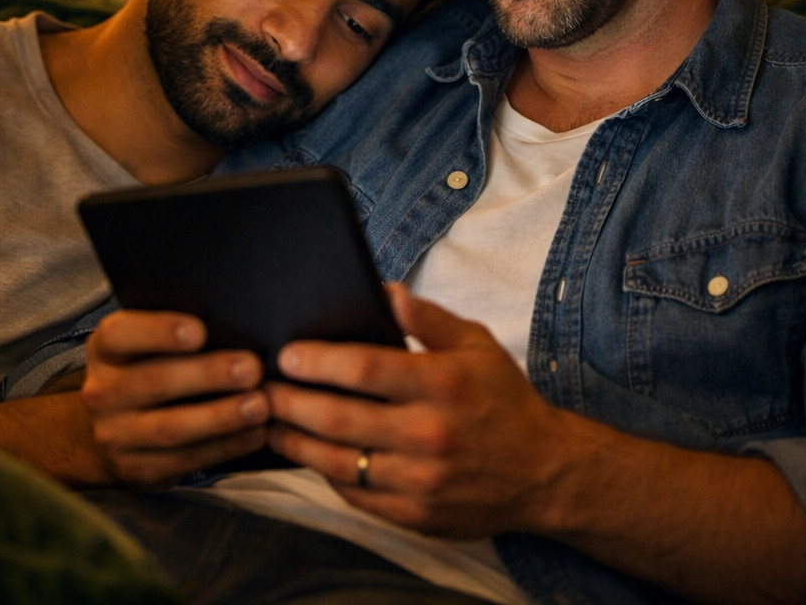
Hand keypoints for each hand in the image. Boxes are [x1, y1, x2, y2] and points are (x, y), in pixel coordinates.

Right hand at [82, 310, 269, 486]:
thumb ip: (179, 331)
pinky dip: (225, 446)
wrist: (116, 427)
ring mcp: (114, 435)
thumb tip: (236, 321)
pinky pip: (185, 460)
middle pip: (155, 382)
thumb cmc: (150, 366)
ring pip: (171, 428)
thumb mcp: (147, 343)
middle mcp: (102, 392)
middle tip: (251, 369)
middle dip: (208, 375)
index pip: (120, 334)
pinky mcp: (136, 469)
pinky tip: (255, 433)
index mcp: (105, 349)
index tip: (200, 331)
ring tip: (259, 405)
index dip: (159, 331)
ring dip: (221, 417)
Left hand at [265, 284, 566, 537]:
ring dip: (295, 440)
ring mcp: (421, 480)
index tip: (286, 354)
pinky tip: (308, 454)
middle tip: (262, 388)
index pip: (365, 368)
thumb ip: (428, 318)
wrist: (543, 472)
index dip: (319, 360)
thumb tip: (384, 291)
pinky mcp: (415, 515)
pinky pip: (355, 494)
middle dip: (291, 401)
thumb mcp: (476, 344)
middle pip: (340, 417)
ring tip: (270, 422)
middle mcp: (429, 433)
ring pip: (338, 461)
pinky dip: (324, 473)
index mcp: (442, 384)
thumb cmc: (503, 399)